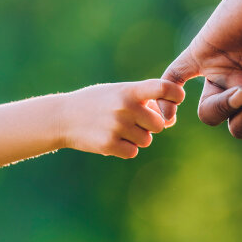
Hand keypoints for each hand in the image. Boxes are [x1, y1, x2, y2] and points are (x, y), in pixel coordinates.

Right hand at [61, 79, 184, 158]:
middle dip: (149, 125)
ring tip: (117, 128)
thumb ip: (145, 102)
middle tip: (131, 120)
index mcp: (129, 91)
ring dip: (136, 138)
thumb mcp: (119, 93)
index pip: (162, 88)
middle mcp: (125, 107)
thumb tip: (171, 121)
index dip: (175, 94)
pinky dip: (125, 148)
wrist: (63, 117)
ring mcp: (117, 126)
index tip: (178, 98)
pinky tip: (110, 138)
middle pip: (159, 125)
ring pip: (146, 140)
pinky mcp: (109, 144)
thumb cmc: (98, 103)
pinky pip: (132, 152)